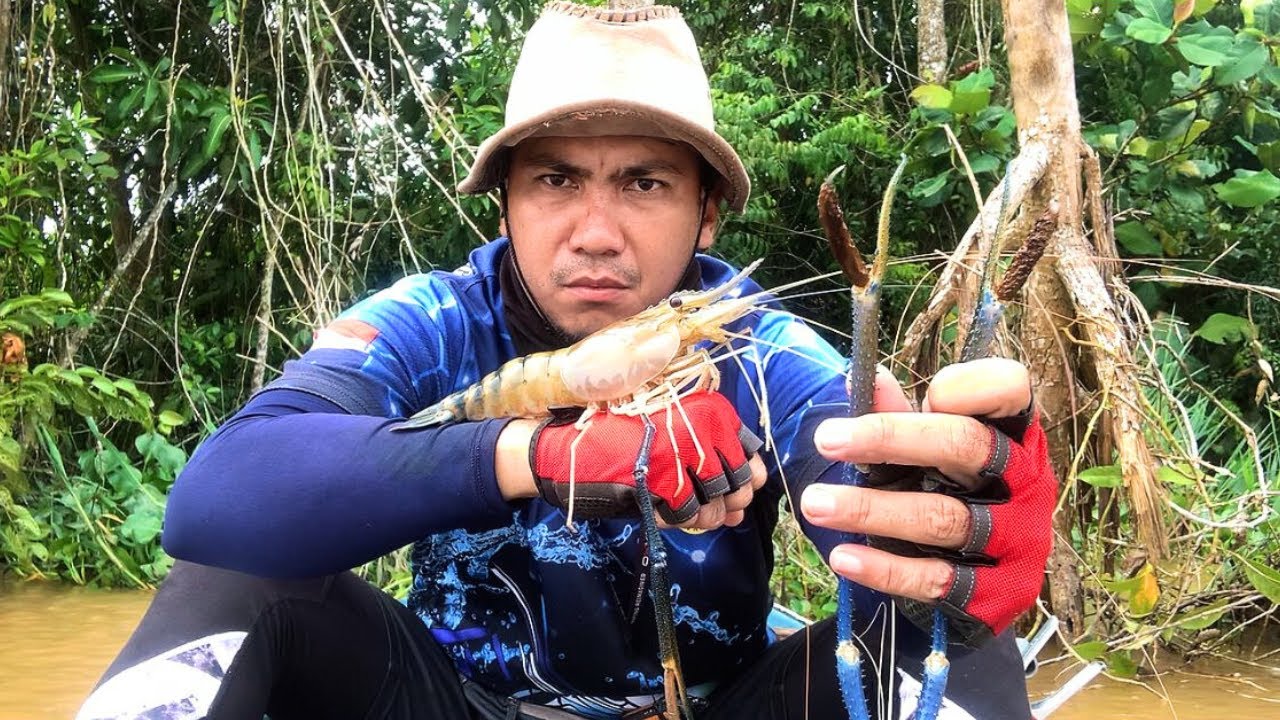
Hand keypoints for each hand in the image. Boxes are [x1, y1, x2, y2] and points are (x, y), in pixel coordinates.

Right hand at [532, 391, 766, 528]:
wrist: (572, 449)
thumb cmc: (623, 438)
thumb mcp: (672, 432)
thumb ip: (713, 459)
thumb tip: (744, 502)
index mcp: (707, 410)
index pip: (749, 452)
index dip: (744, 478)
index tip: (730, 486)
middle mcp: (699, 429)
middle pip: (737, 482)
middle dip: (726, 501)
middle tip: (707, 503)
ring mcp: (680, 456)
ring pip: (715, 505)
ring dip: (702, 515)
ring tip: (682, 505)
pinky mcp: (661, 483)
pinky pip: (687, 515)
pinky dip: (678, 519)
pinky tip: (663, 506)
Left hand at [800, 358, 1056, 644]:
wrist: (989, 580)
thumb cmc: (951, 490)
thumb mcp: (928, 450)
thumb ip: (899, 415)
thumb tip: (860, 378)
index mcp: (1014, 433)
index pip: (1009, 388)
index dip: (967, 384)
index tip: (914, 390)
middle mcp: (1026, 481)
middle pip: (966, 446)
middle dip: (890, 438)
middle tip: (825, 439)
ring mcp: (1018, 539)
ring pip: (944, 517)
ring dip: (870, 509)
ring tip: (814, 503)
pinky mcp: (1000, 593)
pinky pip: (938, 579)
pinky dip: (886, 569)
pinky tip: (843, 557)